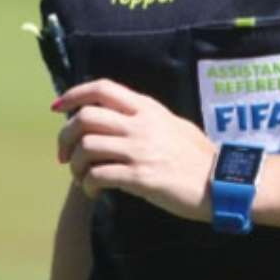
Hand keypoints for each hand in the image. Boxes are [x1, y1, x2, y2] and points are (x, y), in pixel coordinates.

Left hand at [54, 79, 215, 222]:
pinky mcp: (142, 177)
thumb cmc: (198, 156)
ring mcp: (141, 150)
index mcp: (146, 108)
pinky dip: (88, 184)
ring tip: (80, 178)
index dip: (72, 95)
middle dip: (65, 136)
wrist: (223, 184)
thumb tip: (115, 115)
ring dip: (75, 165)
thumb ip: (143, 116)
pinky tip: (93, 192)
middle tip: (64, 155)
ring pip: (87, 147)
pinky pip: (100, 175)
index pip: (100, 88)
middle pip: (84, 118)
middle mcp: (140, 124)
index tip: (56, 108)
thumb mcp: (172, 123)